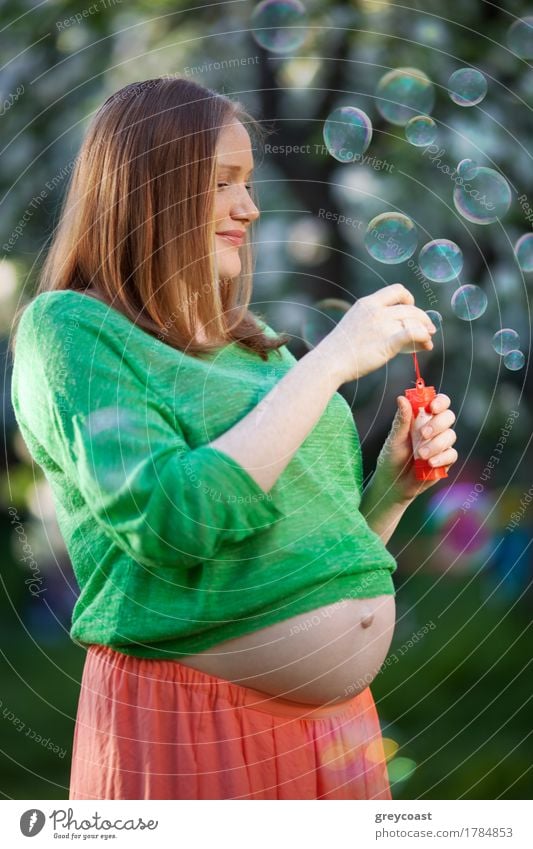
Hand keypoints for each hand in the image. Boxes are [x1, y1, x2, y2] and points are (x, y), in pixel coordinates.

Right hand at [316, 284, 437, 384]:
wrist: (330, 361)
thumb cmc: (342, 349)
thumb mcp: (355, 324)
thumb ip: (375, 322)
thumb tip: (396, 328)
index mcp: (367, 303)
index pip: (397, 290)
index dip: (409, 299)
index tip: (411, 310)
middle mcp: (376, 311)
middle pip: (410, 309)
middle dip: (423, 319)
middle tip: (430, 331)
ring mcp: (381, 326)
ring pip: (413, 322)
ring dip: (425, 331)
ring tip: (428, 343)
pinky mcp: (387, 342)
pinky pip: (412, 334)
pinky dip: (422, 337)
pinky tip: (426, 343)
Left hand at [374, 392, 458, 503]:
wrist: (393, 483)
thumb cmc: (391, 457)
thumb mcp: (394, 439)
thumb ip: (401, 420)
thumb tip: (401, 398)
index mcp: (422, 418)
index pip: (439, 402)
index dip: (440, 402)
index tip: (432, 408)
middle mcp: (435, 428)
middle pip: (448, 416)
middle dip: (437, 424)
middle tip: (423, 434)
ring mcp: (442, 444)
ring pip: (450, 436)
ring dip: (436, 444)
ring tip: (420, 455)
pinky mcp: (446, 460)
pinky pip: (452, 454)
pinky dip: (441, 457)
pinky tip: (429, 463)